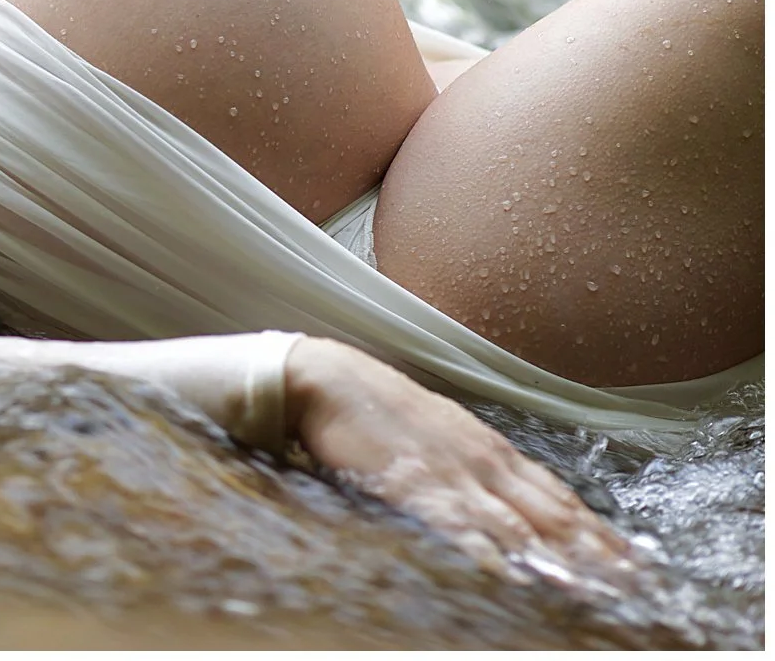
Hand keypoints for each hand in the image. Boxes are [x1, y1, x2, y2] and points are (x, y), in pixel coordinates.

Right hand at [285, 339, 640, 591]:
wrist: (330, 379)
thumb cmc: (380, 405)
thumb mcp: (441, 428)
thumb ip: (475, 460)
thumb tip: (508, 487)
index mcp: (490, 448)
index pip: (559, 495)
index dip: (599, 529)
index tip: (634, 557)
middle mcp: (483, 462)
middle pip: (551, 514)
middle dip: (595, 551)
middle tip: (633, 582)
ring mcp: (452, 474)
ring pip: (517, 524)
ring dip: (556, 557)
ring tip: (591, 586)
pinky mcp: (416, 486)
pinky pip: (460, 526)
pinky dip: (490, 551)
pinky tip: (513, 573)